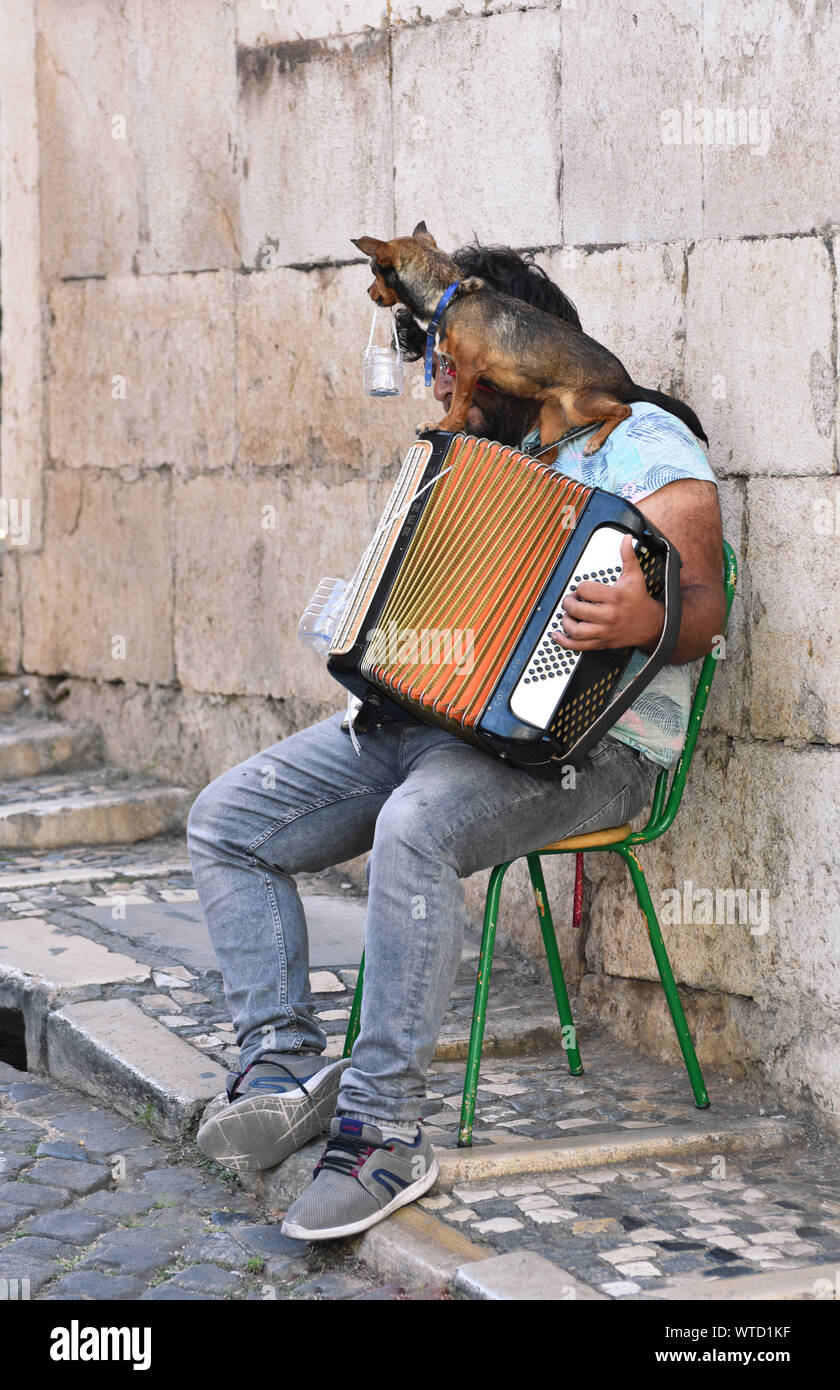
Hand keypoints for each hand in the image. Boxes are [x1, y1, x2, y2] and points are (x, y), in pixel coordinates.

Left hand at [551, 535, 664, 652]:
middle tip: (569, 600)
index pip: (585, 590)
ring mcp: (604, 631)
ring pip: (576, 630)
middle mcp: (608, 615)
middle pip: (577, 610)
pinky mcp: (602, 642)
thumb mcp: (635, 577)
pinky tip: (557, 635)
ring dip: (565, 622)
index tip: (582, 589)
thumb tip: (626, 539)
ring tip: (567, 615)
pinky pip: (579, 646)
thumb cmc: (639, 601)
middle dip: (568, 603)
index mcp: (614, 597)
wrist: (652, 625)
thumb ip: (628, 556)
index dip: (580, 588)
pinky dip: (564, 643)